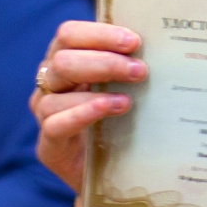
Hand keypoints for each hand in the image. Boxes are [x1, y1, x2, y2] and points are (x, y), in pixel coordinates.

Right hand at [30, 20, 145, 192]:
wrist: (113, 172)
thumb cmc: (122, 116)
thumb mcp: (125, 84)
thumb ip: (130, 61)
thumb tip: (162, 40)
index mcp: (65, 58)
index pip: (69, 34)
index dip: (99, 34)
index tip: (134, 41)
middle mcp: (49, 83)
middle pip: (63, 60)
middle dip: (104, 62)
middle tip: (140, 70)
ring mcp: (44, 114)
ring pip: (56, 92)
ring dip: (97, 89)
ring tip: (129, 98)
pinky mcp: (48, 146)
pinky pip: (55, 125)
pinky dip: (83, 113)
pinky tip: (110, 109)